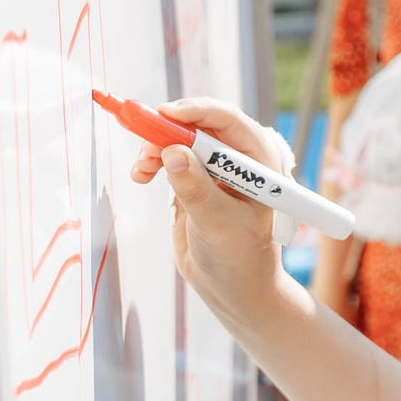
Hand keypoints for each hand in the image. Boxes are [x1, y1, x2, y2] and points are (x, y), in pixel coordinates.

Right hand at [128, 97, 290, 320]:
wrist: (232, 289)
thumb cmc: (240, 259)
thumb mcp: (219, 224)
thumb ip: (196, 189)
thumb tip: (173, 152)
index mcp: (260, 163)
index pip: (229, 121)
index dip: (197, 112)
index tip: (166, 114)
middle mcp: (238, 160)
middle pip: (200, 125)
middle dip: (169, 129)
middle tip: (144, 139)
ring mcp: (214, 170)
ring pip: (180, 140)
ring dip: (156, 147)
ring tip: (141, 169)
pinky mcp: (193, 182)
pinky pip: (169, 158)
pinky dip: (152, 161)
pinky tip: (141, 174)